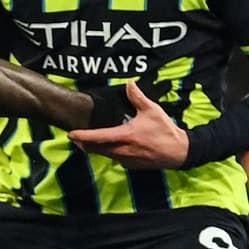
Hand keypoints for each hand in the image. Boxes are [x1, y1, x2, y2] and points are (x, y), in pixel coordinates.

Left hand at [69, 81, 188, 168]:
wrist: (178, 152)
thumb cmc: (165, 131)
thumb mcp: (151, 110)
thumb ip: (137, 96)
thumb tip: (129, 83)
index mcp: (124, 136)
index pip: (97, 137)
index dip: (81, 136)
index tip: (71, 134)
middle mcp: (121, 150)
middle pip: (95, 149)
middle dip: (83, 143)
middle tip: (75, 137)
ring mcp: (125, 159)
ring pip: (103, 154)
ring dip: (94, 149)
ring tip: (86, 142)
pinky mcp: (130, 165)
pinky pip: (113, 158)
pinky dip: (106, 152)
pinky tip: (106, 147)